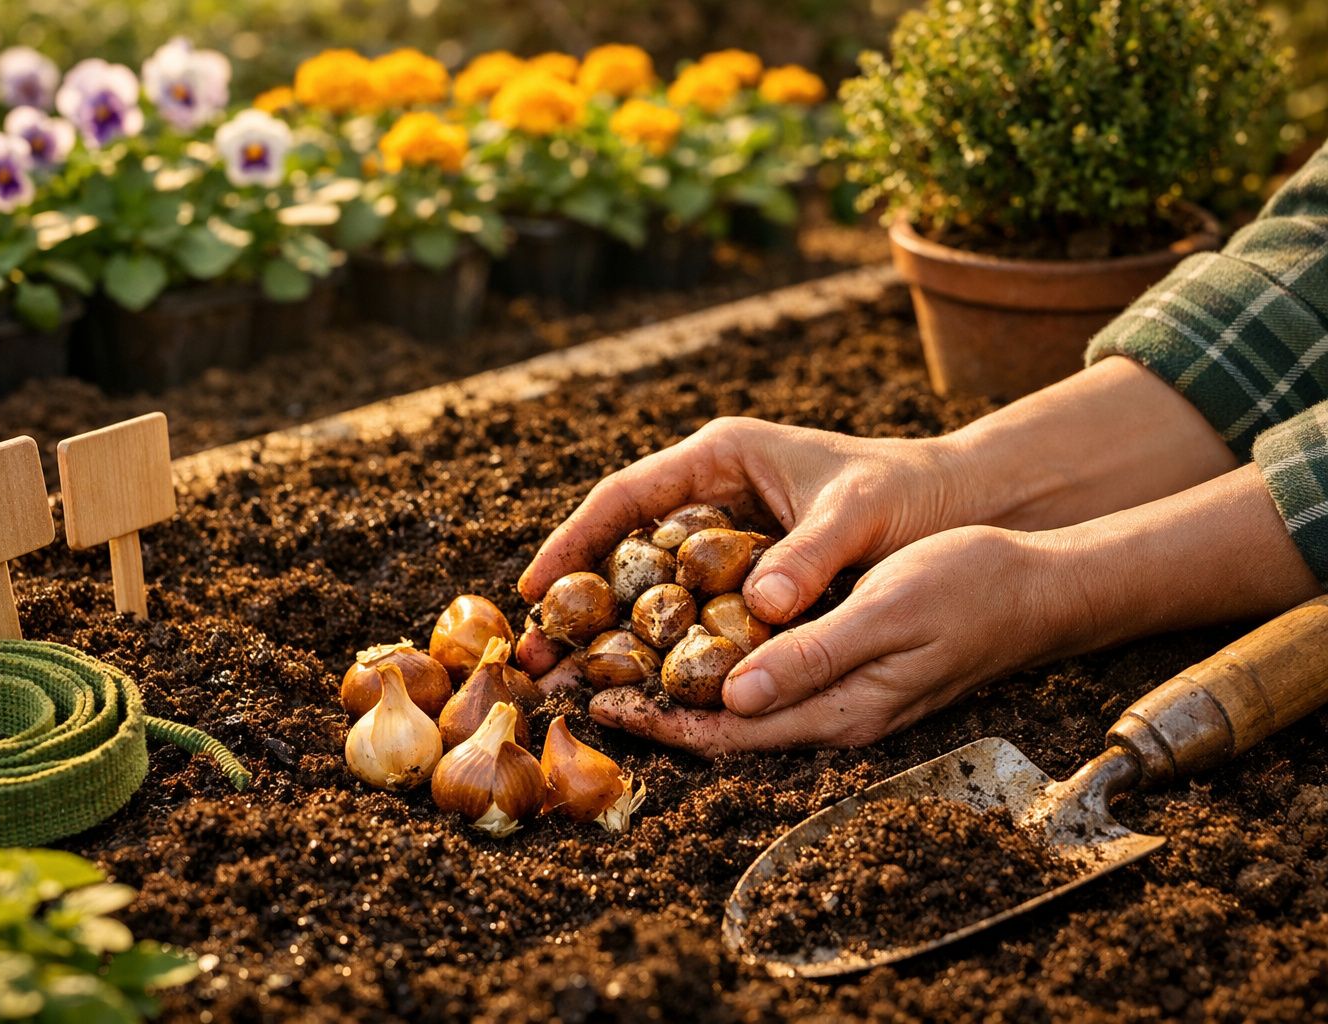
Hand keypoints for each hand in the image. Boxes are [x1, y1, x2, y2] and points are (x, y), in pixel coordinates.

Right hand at [515, 416, 976, 675]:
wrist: (959, 503)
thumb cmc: (906, 492)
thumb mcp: (857, 516)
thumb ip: (808, 556)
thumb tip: (763, 608)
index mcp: (721, 457)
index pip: (624, 497)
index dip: (572, 543)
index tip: (530, 589)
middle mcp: (709, 491)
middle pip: (622, 545)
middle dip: (574, 600)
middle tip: (532, 655)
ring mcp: (723, 531)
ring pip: (647, 580)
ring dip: (608, 628)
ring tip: (563, 678)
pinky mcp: (742, 568)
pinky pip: (687, 606)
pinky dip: (660, 640)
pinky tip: (635, 682)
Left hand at [589, 526, 1065, 753]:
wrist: (1039, 586)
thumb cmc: (969, 587)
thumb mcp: (888, 612)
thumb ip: (813, 656)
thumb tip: (734, 696)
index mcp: (839, 709)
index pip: (728, 732)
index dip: (660, 722)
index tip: (599, 704)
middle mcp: (834, 715)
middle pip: (724, 730)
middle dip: (654, 714)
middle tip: (585, 689)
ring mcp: (844, 697)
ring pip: (743, 709)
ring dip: (681, 694)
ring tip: (620, 669)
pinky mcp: (851, 671)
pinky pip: (771, 683)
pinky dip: (721, 670)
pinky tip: (695, 644)